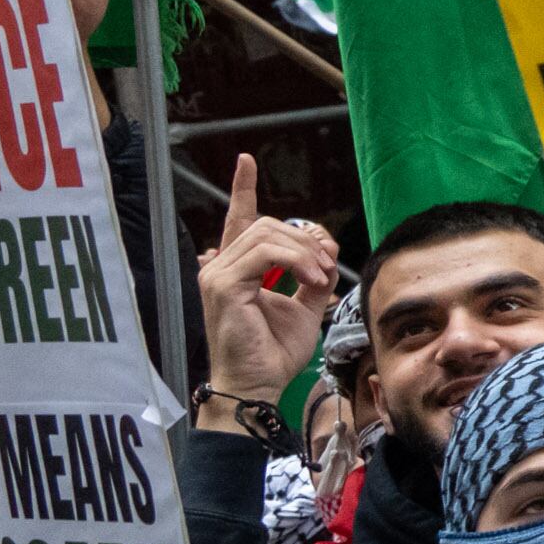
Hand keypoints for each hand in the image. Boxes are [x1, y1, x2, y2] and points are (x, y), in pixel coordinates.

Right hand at [195, 155, 340, 412]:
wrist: (257, 383)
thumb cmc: (274, 351)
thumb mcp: (305, 306)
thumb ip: (314, 274)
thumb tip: (326, 248)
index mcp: (238, 266)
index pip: (239, 218)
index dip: (243, 187)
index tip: (247, 160)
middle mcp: (221, 265)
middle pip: (267, 225)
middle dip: (306, 239)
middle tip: (328, 266)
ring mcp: (216, 273)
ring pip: (268, 235)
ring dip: (306, 252)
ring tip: (322, 276)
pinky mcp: (221, 284)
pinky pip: (266, 253)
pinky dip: (297, 261)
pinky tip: (312, 278)